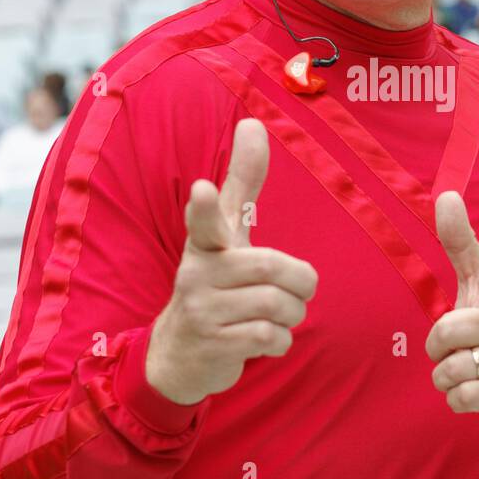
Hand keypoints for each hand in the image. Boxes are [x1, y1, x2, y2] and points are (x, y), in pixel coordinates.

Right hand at [145, 119, 317, 404]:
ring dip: (293, 314)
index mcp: (205, 242)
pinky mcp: (212, 346)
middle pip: (272, 268)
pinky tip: (265, 340)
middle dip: (299, 282)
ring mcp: (201, 310)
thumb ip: (242, 183)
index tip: (202, 189)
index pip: (204, 219)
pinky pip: (270, 337)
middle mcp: (197, 272)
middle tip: (297, 290)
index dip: (205, 205)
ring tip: (278, 316)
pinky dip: (281, 340)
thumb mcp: (225, 234)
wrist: (178, 355)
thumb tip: (253, 122)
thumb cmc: (214, 282)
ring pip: (277, 306)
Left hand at [425, 191, 478, 431]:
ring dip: (445, 376)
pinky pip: (465, 396)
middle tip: (454, 349)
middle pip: (448, 331)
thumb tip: (447, 195)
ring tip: (467, 370)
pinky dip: (456, 398)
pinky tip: (473, 392)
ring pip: (453, 369)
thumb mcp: (477, 285)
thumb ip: (461, 244)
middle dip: (436, 347)